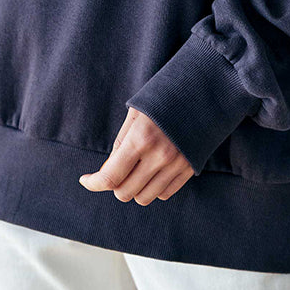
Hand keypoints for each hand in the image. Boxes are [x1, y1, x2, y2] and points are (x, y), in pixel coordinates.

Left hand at [79, 107, 193, 204]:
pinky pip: (164, 194)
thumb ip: (120, 145)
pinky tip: (153, 172)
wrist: (203, 91)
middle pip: (125, 192)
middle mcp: (159, 156)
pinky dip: (154, 188)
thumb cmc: (163, 98)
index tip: (86, 180)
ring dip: (134, 188)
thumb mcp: (136, 114)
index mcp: (141, 138)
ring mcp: (177, 164)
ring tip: (136, 170)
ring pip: (144, 198)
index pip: (110, 177)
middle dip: (115, 185)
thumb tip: (107, 171)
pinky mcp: (190, 169)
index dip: (94, 183)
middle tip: (116, 170)